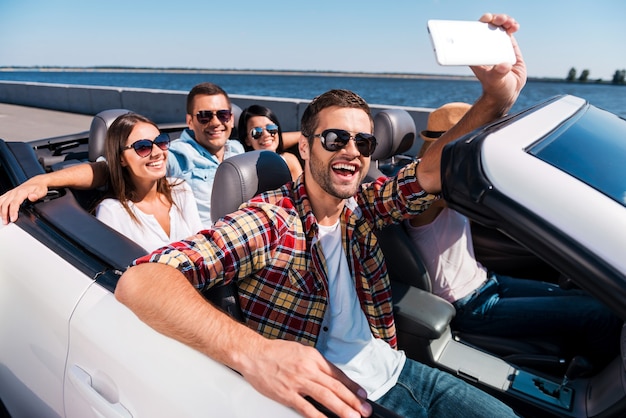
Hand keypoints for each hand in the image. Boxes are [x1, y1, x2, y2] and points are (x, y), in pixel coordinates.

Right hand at [0, 175, 49, 223]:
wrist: (37, 182)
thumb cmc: (39, 187)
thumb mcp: (41, 191)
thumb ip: (36, 195)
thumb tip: (32, 197)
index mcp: (21, 192)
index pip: (14, 203)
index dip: (13, 211)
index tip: (13, 219)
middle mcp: (14, 192)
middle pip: (5, 204)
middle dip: (5, 214)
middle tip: (7, 222)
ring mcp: (11, 192)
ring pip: (1, 201)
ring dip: (0, 211)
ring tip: (3, 219)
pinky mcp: (9, 193)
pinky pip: (0, 199)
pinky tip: (0, 212)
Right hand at [240, 338, 372, 417]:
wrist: (254, 354)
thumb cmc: (276, 352)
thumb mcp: (302, 350)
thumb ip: (317, 363)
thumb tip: (332, 376)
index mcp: (313, 357)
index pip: (338, 374)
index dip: (352, 386)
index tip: (362, 395)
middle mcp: (308, 369)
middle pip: (335, 387)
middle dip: (353, 400)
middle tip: (365, 410)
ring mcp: (298, 382)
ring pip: (325, 397)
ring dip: (342, 408)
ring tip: (353, 417)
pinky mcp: (287, 394)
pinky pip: (306, 408)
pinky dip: (319, 416)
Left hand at [472, 13, 526, 114]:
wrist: (507, 93)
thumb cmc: (496, 88)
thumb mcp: (495, 81)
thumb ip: (498, 74)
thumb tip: (504, 65)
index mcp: (476, 53)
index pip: (473, 34)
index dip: (479, 24)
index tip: (486, 20)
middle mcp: (485, 47)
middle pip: (486, 26)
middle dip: (493, 19)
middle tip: (498, 20)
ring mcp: (497, 45)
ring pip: (498, 26)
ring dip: (503, 20)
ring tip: (509, 23)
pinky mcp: (508, 46)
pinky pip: (508, 32)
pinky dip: (511, 26)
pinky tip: (514, 26)